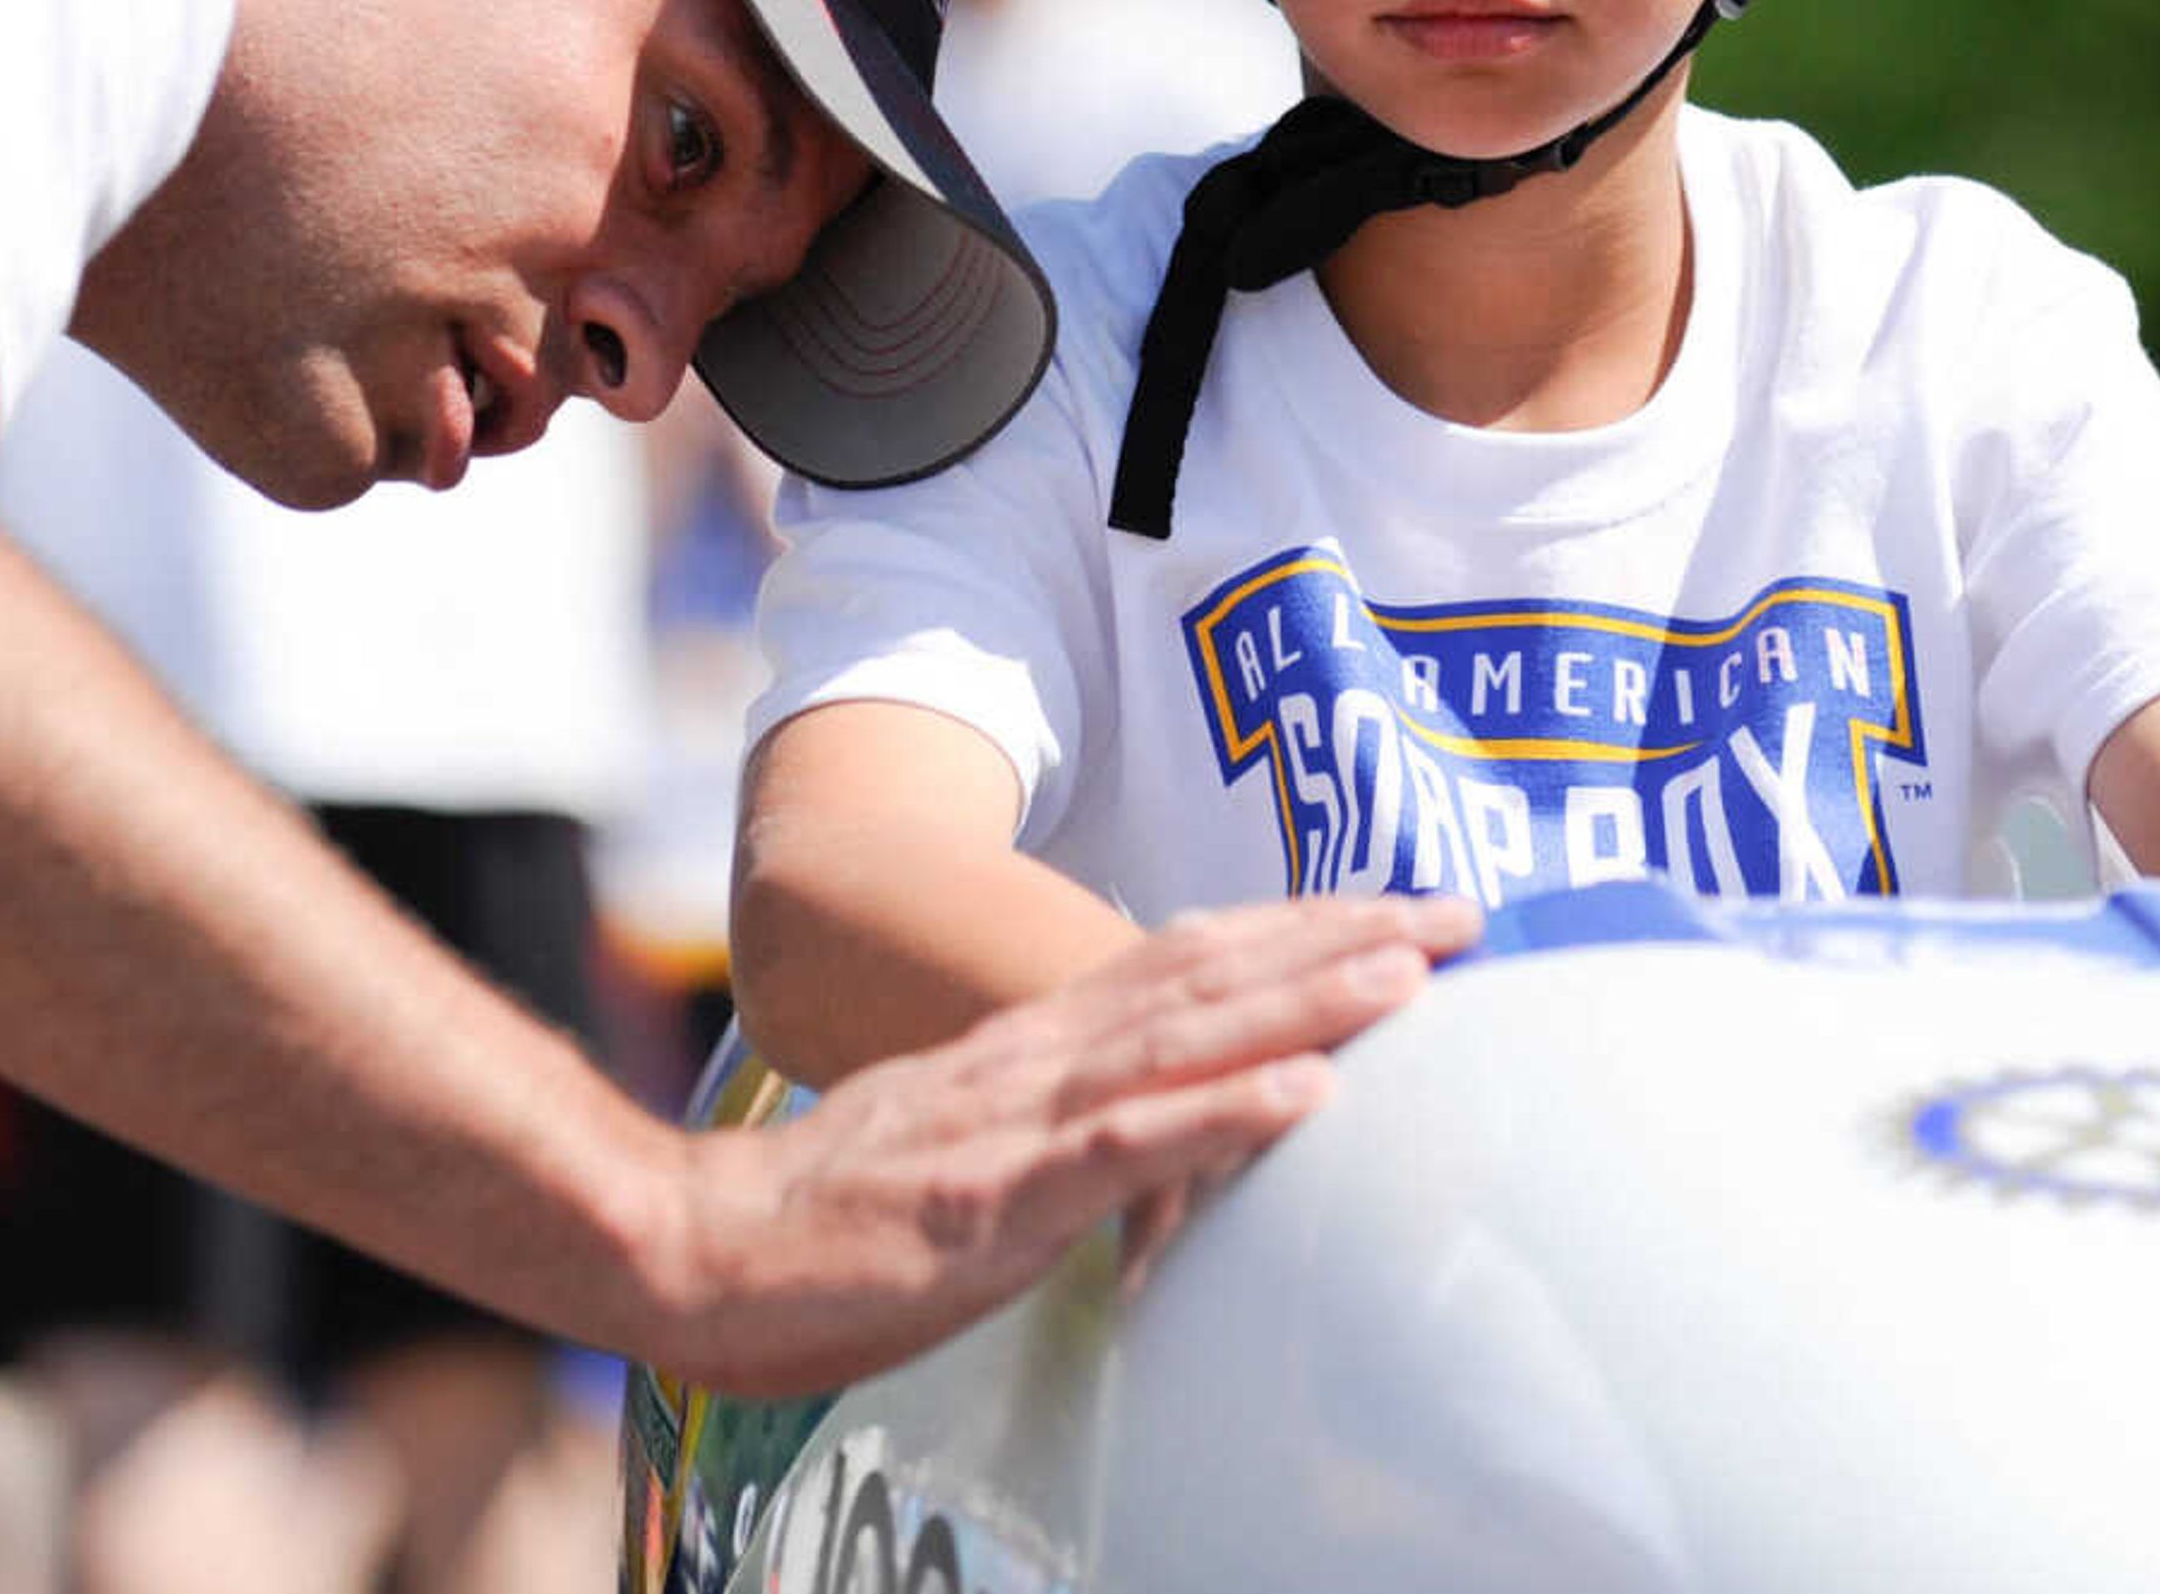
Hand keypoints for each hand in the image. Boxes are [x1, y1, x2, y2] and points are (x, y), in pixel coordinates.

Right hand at [653, 893, 1474, 1394]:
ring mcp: (1020, 1122)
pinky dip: (1221, 1117)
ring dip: (1305, 1003)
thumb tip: (1152, 1141)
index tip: (1402, 911)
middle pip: (1211, 976)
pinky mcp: (996, 1199)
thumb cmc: (834, 1221)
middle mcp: (1039, 1058)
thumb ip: (1060, 1133)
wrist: (695, 1247)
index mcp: (1034, 1047)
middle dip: (1342, 942)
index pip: (1187, 962)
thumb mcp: (971, 1152)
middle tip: (1464, 913)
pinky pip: (1124, 1149)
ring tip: (1409, 973)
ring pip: (1184, 1041)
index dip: (1299, 931)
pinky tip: (1303, 1099)